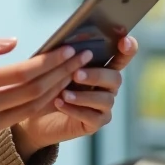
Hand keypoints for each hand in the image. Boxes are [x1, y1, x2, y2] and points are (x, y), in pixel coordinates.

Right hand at [0, 36, 93, 148]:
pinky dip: (41, 104)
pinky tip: (54, 90)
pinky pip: (22, 118)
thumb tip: (14, 41)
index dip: (50, 61)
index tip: (69, 48)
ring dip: (57, 89)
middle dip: (62, 72)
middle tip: (82, 57)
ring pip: (33, 107)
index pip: (23, 72)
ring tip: (74, 72)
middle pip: (35, 90)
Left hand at [13, 36, 139, 155]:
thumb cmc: (48, 86)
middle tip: (76, 74)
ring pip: (105, 99)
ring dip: (84, 95)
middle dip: (96, 75)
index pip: (122, 56)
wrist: (36, 116)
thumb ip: (67, 57)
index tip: (124, 41)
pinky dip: (75, 110)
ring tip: (64, 94)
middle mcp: (108, 86)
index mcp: (102, 67)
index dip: (128, 49)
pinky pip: (92, 117)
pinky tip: (60, 104)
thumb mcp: (56, 68)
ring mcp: (104, 105)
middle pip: (115, 78)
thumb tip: (67, 46)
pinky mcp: (96, 123)